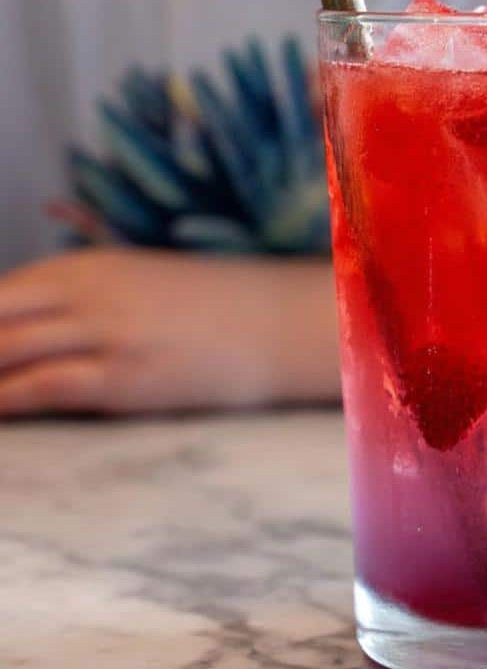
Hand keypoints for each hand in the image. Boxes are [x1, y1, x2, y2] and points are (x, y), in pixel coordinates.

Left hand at [0, 248, 341, 416]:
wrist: (277, 322)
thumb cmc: (210, 307)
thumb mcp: (137, 284)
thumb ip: (80, 300)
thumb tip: (27, 328)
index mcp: (86, 268)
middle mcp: (87, 293)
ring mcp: (106, 334)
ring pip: (6, 351)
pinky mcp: (125, 377)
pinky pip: (45, 386)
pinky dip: (8, 399)